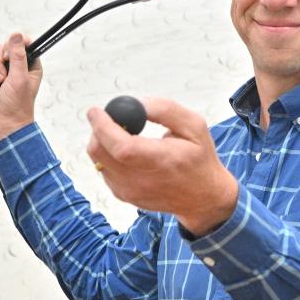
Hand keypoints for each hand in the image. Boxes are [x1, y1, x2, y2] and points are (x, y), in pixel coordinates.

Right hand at [0, 33, 42, 141]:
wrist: (4, 125)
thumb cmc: (18, 104)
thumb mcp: (20, 78)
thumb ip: (18, 56)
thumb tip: (17, 34)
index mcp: (27, 63)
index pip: (16, 42)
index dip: (9, 47)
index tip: (7, 58)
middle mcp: (12, 66)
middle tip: (2, 80)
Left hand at [86, 97, 237, 236]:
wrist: (203, 196)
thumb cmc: (198, 158)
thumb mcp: (194, 125)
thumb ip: (165, 109)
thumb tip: (137, 103)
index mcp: (164, 161)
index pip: (123, 147)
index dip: (104, 127)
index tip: (96, 111)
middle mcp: (143, 181)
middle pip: (101, 153)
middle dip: (98, 129)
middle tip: (109, 116)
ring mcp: (131, 191)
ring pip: (98, 160)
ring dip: (102, 141)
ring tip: (124, 133)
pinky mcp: (124, 196)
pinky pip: (104, 169)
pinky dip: (109, 155)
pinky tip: (128, 151)